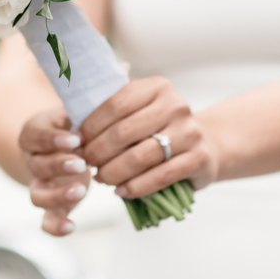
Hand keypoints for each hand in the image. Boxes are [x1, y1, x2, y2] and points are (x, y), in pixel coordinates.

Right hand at [18, 108, 91, 235]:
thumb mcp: (73, 112)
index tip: (75, 139)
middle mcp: (33, 161)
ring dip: (57, 195)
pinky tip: (71, 226)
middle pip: (37, 166)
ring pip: (37, 195)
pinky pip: (46, 220)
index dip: (52, 139)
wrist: (62, 142)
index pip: (35, 136)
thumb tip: (107, 104)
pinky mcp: (52, 205)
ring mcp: (41, 185)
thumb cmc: (72, 124)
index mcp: (34, 135)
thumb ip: (83, 113)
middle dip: (59, 165)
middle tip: (82, 163)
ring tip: (82, 190)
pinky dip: (55, 226)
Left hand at [80, 77, 219, 197]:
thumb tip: (72, 120)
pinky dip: (136, 187)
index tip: (77, 141)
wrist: (207, 143)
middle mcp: (176, 106)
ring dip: (114, 172)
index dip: (90, 126)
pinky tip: (121, 191)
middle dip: (98, 151)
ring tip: (101, 178)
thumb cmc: (160, 126)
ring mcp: (190, 132)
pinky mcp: (199, 158)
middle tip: (85, 163)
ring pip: (140, 157)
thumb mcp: (140, 107)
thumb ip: (111, 107)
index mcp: (157, 87)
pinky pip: (160, 176)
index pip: (114, 105)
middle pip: (124, 132)